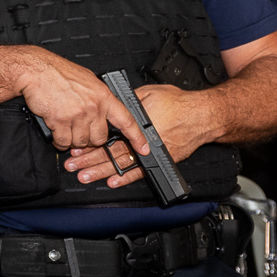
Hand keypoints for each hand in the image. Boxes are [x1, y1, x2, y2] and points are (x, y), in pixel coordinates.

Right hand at [17, 51, 148, 153]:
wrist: (36, 70)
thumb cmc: (57, 72)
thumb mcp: (87, 80)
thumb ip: (98, 96)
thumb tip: (104, 108)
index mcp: (103, 96)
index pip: (127, 120)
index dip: (137, 137)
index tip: (143, 148)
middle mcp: (93, 107)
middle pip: (100, 138)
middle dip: (90, 139)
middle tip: (80, 131)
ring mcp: (78, 115)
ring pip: (81, 142)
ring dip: (72, 140)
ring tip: (65, 128)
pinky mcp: (61, 122)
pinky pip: (64, 142)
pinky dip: (59, 141)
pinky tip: (56, 131)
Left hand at [65, 84, 199, 186]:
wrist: (203, 116)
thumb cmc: (178, 103)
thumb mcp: (147, 94)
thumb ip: (127, 102)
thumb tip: (110, 104)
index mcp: (137, 124)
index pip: (108, 135)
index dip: (91, 142)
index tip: (76, 147)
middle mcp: (142, 140)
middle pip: (112, 152)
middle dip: (90, 160)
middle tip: (73, 166)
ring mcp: (152, 152)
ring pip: (123, 163)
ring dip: (102, 171)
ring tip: (85, 176)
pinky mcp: (162, 160)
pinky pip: (142, 172)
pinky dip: (126, 177)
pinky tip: (113, 182)